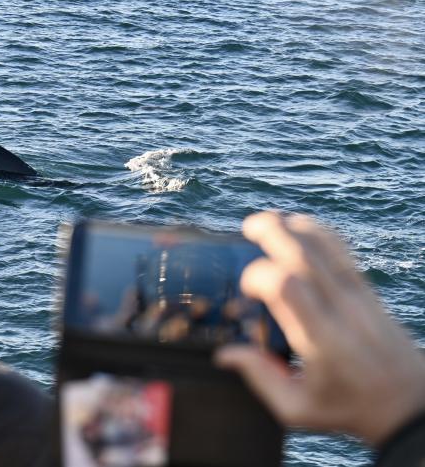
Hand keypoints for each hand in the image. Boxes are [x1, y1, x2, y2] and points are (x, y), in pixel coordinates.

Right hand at [215, 211, 424, 446]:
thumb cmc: (351, 408)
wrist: (409, 403)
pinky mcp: (367, 289)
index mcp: (320, 340)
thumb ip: (261, 379)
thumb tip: (224, 354)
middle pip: (306, 254)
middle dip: (273, 231)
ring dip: (294, 225)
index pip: (288, 287)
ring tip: (268, 221)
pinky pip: (341, 249)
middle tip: (248, 227)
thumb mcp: (298, 409)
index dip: (258, 276)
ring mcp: (358, 296)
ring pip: (326, 244)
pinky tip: (297, 230)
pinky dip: (317, 231)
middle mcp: (341, 310)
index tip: (244, 288)